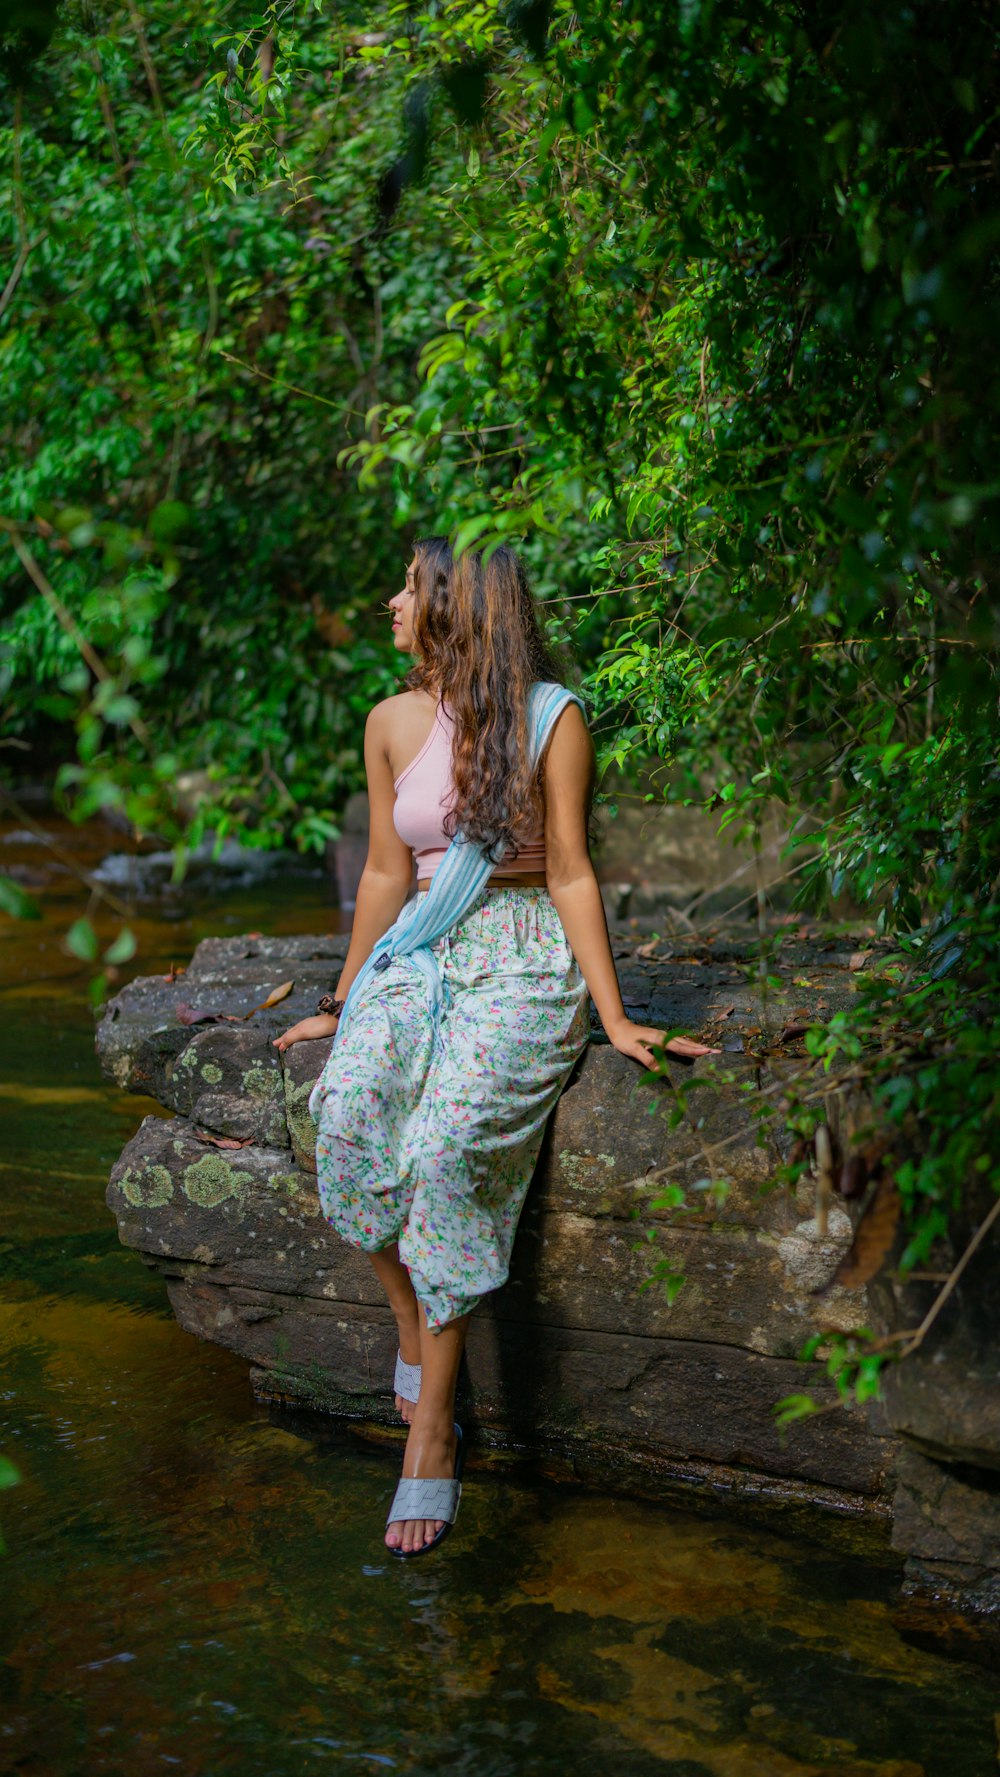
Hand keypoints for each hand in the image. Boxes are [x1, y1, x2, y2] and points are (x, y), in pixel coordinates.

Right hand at [272, 1014, 338, 1052]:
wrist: (335, 1020)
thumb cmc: (319, 1027)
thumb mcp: (303, 1033)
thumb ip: (292, 1038)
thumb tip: (280, 1045)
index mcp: (299, 1027)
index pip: (288, 1035)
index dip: (282, 1041)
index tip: (276, 1046)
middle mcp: (303, 1026)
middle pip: (291, 1033)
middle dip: (284, 1039)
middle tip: (276, 1044)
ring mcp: (310, 1026)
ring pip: (297, 1032)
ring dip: (290, 1038)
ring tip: (287, 1041)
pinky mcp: (317, 1028)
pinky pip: (304, 1033)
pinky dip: (298, 1037)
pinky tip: (302, 1038)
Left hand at [607, 1018, 721, 1068]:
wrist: (618, 1027)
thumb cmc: (625, 1039)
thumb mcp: (632, 1050)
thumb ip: (646, 1058)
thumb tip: (659, 1071)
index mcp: (659, 1039)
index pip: (680, 1047)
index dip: (693, 1051)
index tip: (707, 1053)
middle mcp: (665, 1036)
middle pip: (687, 1043)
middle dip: (702, 1048)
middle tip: (718, 1052)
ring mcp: (664, 1036)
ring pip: (685, 1042)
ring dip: (698, 1046)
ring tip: (711, 1050)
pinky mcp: (662, 1038)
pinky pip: (679, 1042)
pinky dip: (689, 1045)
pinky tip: (694, 1047)